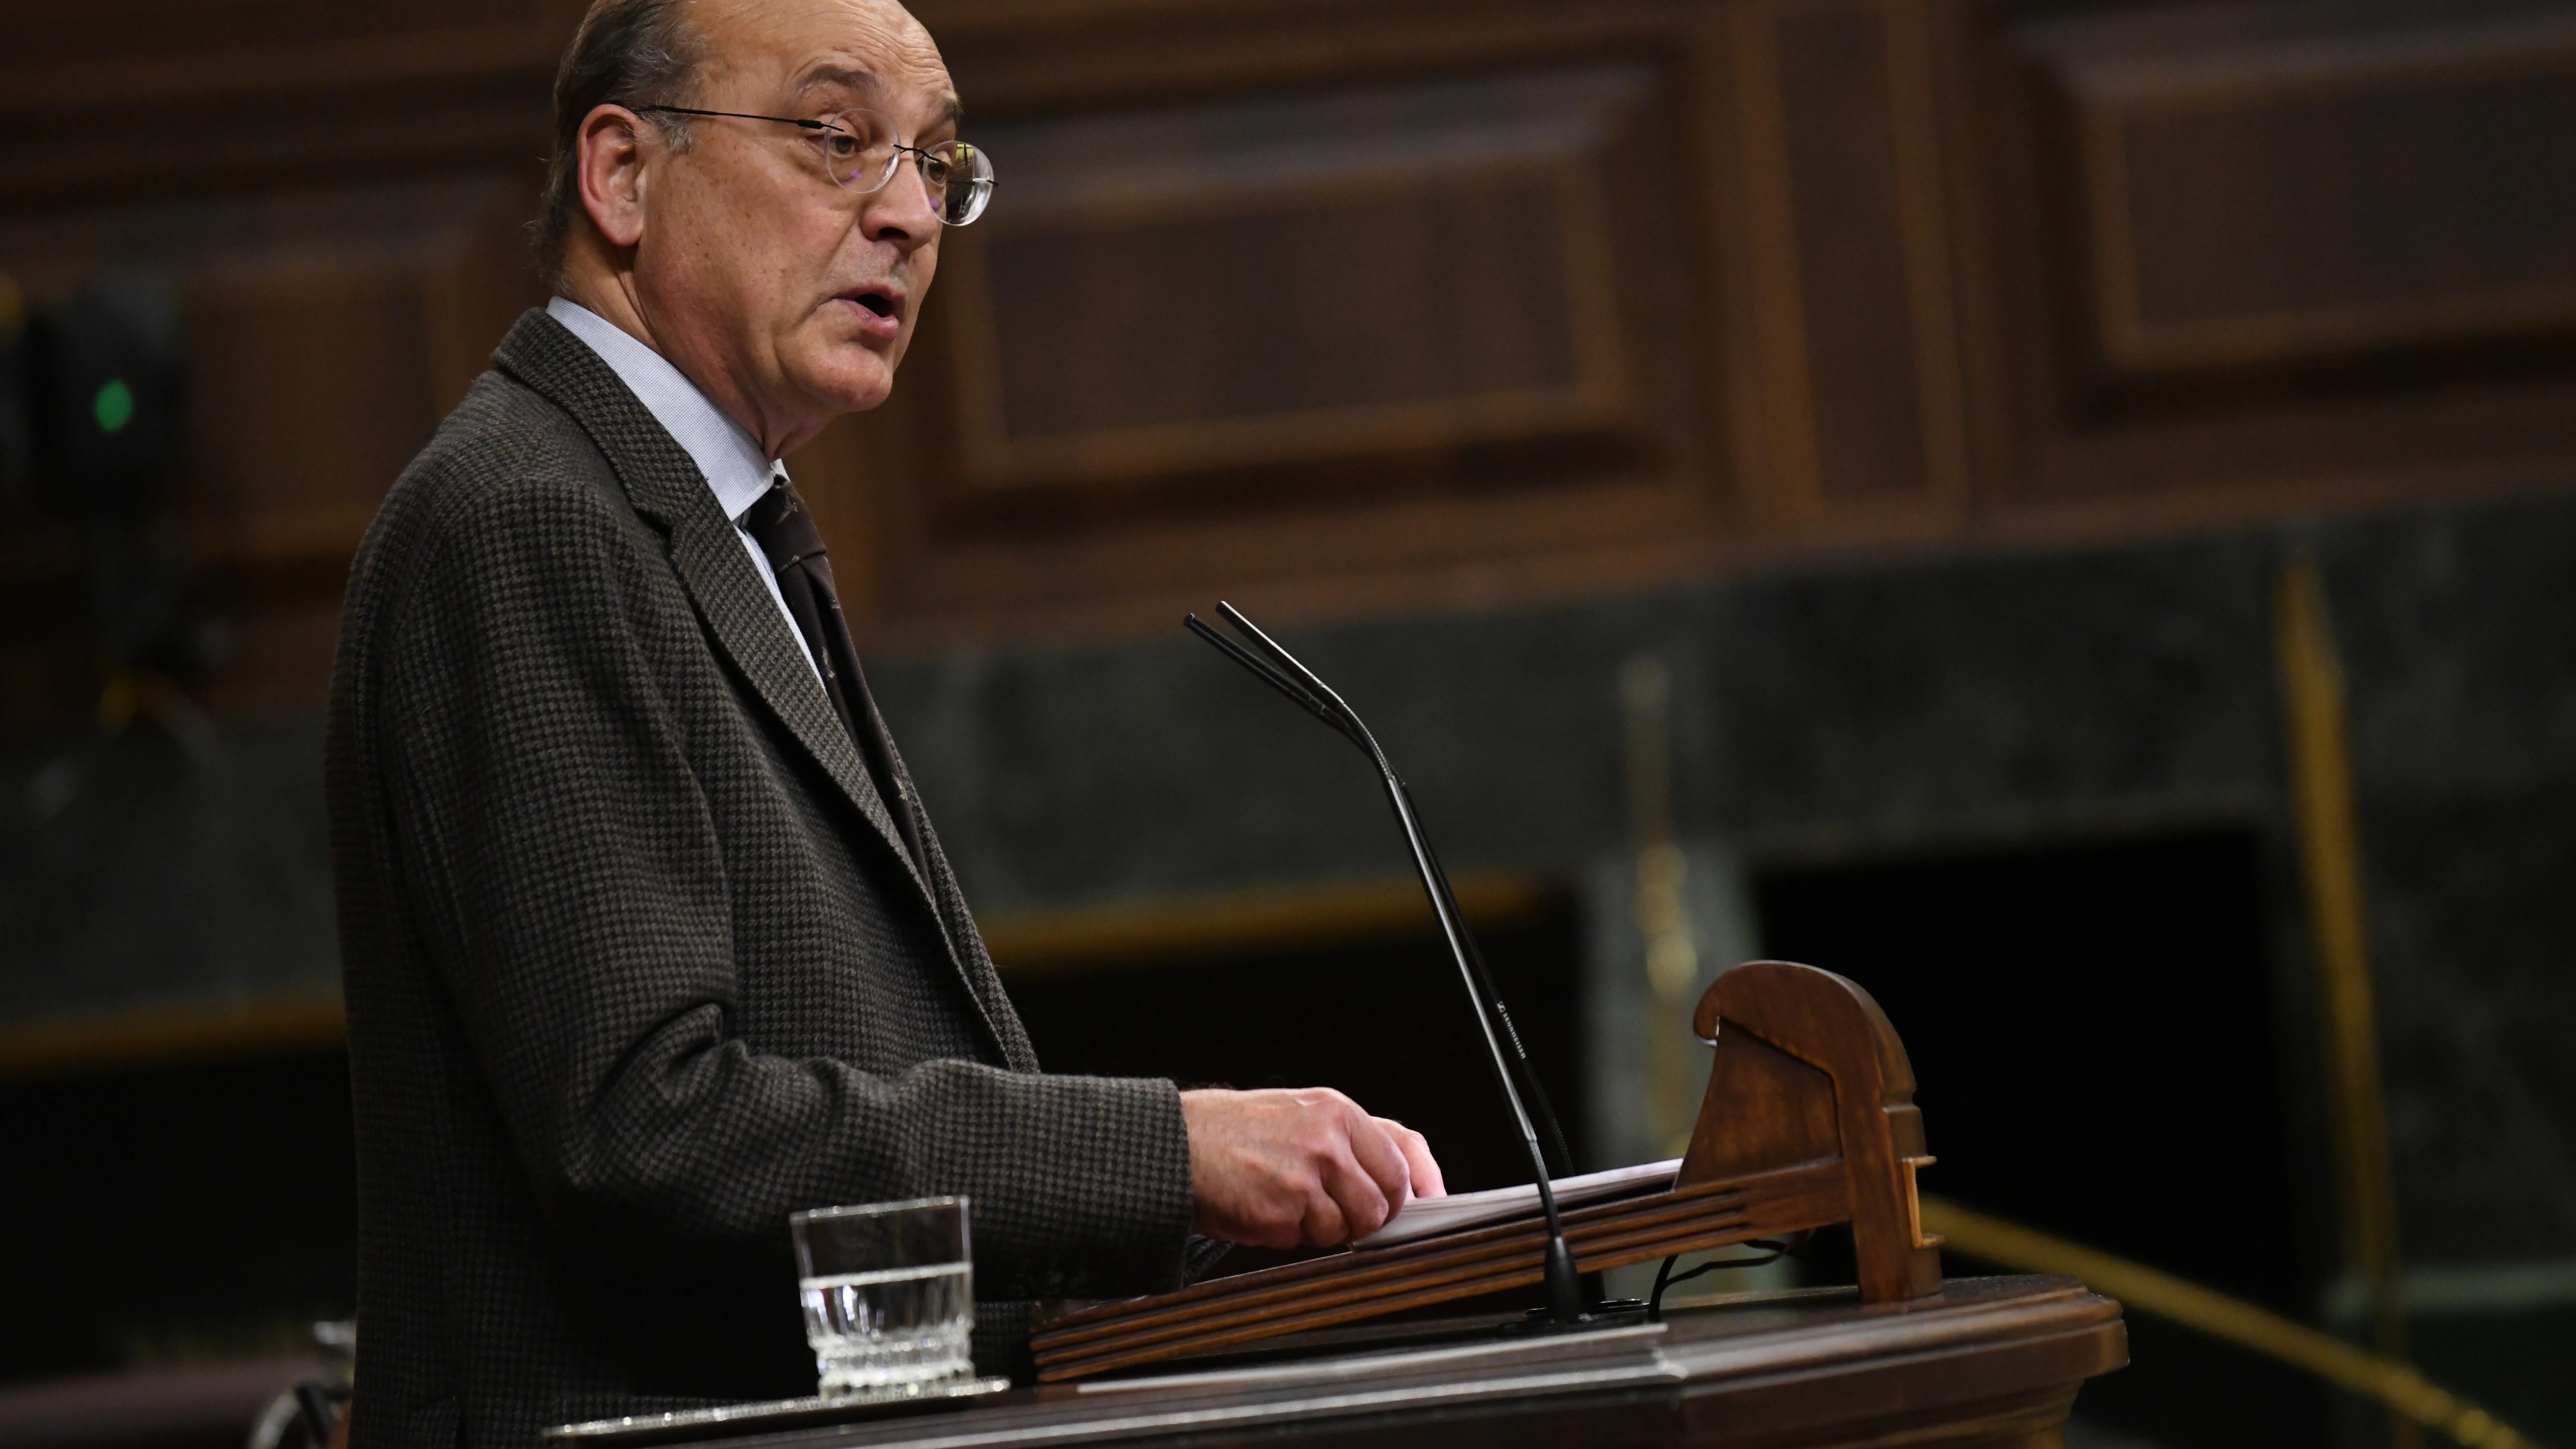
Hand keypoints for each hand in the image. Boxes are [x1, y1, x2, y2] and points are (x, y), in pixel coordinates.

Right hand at [1180, 1087, 1446, 1248]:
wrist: (1174, 1145)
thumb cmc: (1231, 1130)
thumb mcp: (1297, 1112)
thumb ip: (1347, 1140)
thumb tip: (1397, 1174)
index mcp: (1336, 1112)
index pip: (1400, 1156)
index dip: (1417, 1187)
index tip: (1429, 1205)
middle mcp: (1327, 1141)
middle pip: (1382, 1202)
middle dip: (1366, 1217)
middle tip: (1336, 1212)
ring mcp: (1306, 1177)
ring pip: (1346, 1228)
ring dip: (1321, 1228)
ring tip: (1286, 1203)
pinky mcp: (1282, 1211)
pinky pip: (1305, 1241)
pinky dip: (1287, 1235)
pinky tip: (1263, 1209)